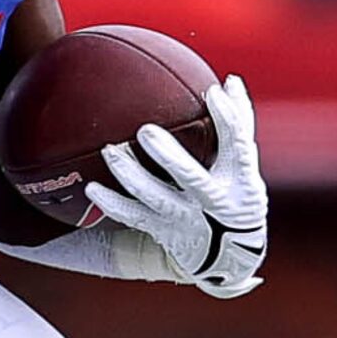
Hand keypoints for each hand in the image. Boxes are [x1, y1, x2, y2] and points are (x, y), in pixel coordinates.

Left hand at [84, 76, 266, 298]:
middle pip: (191, 178)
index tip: (212, 93)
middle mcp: (214, 201)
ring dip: (131, 176)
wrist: (230, 256)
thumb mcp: (245, 167)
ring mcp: (187, 218)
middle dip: (169, 157)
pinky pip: (134, 217)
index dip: (227, 120)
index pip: (238, 145)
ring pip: (156, 198)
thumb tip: (231, 80)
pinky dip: (111, 204)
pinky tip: (91, 189)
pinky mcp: (165, 231)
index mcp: (240, 179)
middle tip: (145, 131)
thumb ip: (238, 127)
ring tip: (110, 151)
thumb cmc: (236, 196)